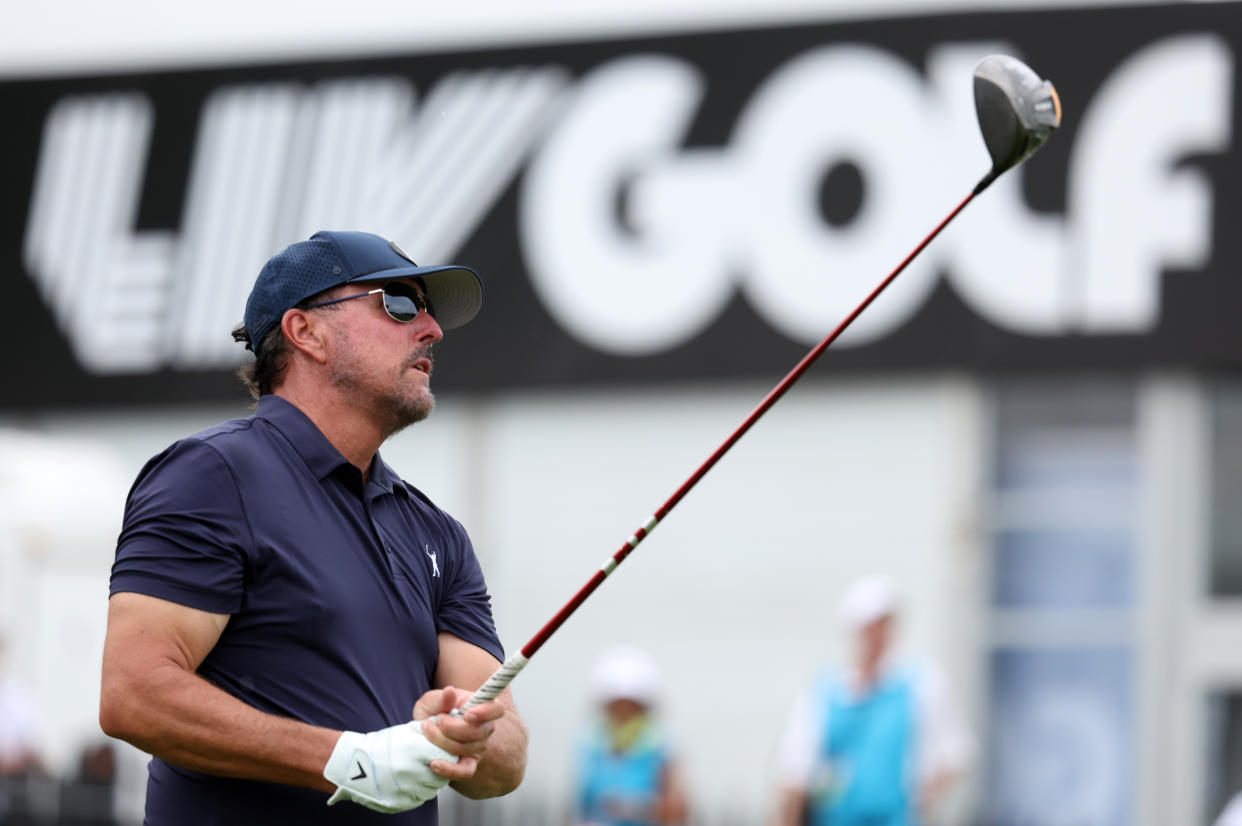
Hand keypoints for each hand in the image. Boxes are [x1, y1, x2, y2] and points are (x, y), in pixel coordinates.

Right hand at [323, 721, 456, 812]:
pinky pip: (418, 800)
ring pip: (431, 791)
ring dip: (428, 784)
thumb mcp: (406, 733)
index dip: (445, 757)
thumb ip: (428, 735)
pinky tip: (408, 784)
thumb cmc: (381, 746)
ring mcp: (408, 790)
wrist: (355, 765)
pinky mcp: (401, 803)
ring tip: (416, 774)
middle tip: (428, 766)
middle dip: (438, 772)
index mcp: (418, 752)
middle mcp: (415, 772)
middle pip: (441, 777)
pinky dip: (417, 793)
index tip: (440, 755)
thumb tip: (446, 734)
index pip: (447, 758)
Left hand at [414, 686, 507, 784]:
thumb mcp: (430, 701)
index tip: (467, 715)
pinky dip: (449, 769)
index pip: (496, 709)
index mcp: (478, 707)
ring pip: (467, 749)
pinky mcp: (467, 765)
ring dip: (443, 742)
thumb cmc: (431, 713)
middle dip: (452, 728)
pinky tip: (434, 763)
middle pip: (478, 732)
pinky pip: (465, 771)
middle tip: (435, 720)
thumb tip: (449, 692)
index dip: (486, 712)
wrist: (424, 734)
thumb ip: (439, 698)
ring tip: (426, 732)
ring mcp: (477, 748)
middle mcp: (483, 729)